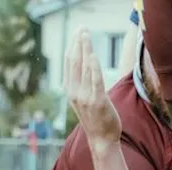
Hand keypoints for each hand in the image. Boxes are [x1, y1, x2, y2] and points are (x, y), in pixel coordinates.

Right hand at [66, 30, 120, 152]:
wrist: (101, 139)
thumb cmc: (95, 118)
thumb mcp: (83, 99)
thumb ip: (81, 82)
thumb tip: (84, 64)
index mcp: (70, 91)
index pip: (70, 63)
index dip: (73, 46)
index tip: (77, 32)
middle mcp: (75, 93)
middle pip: (75, 62)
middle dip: (78, 43)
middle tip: (82, 28)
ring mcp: (85, 97)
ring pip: (83, 68)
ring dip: (85, 49)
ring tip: (86, 35)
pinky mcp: (98, 102)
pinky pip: (94, 81)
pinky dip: (93, 67)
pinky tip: (92, 55)